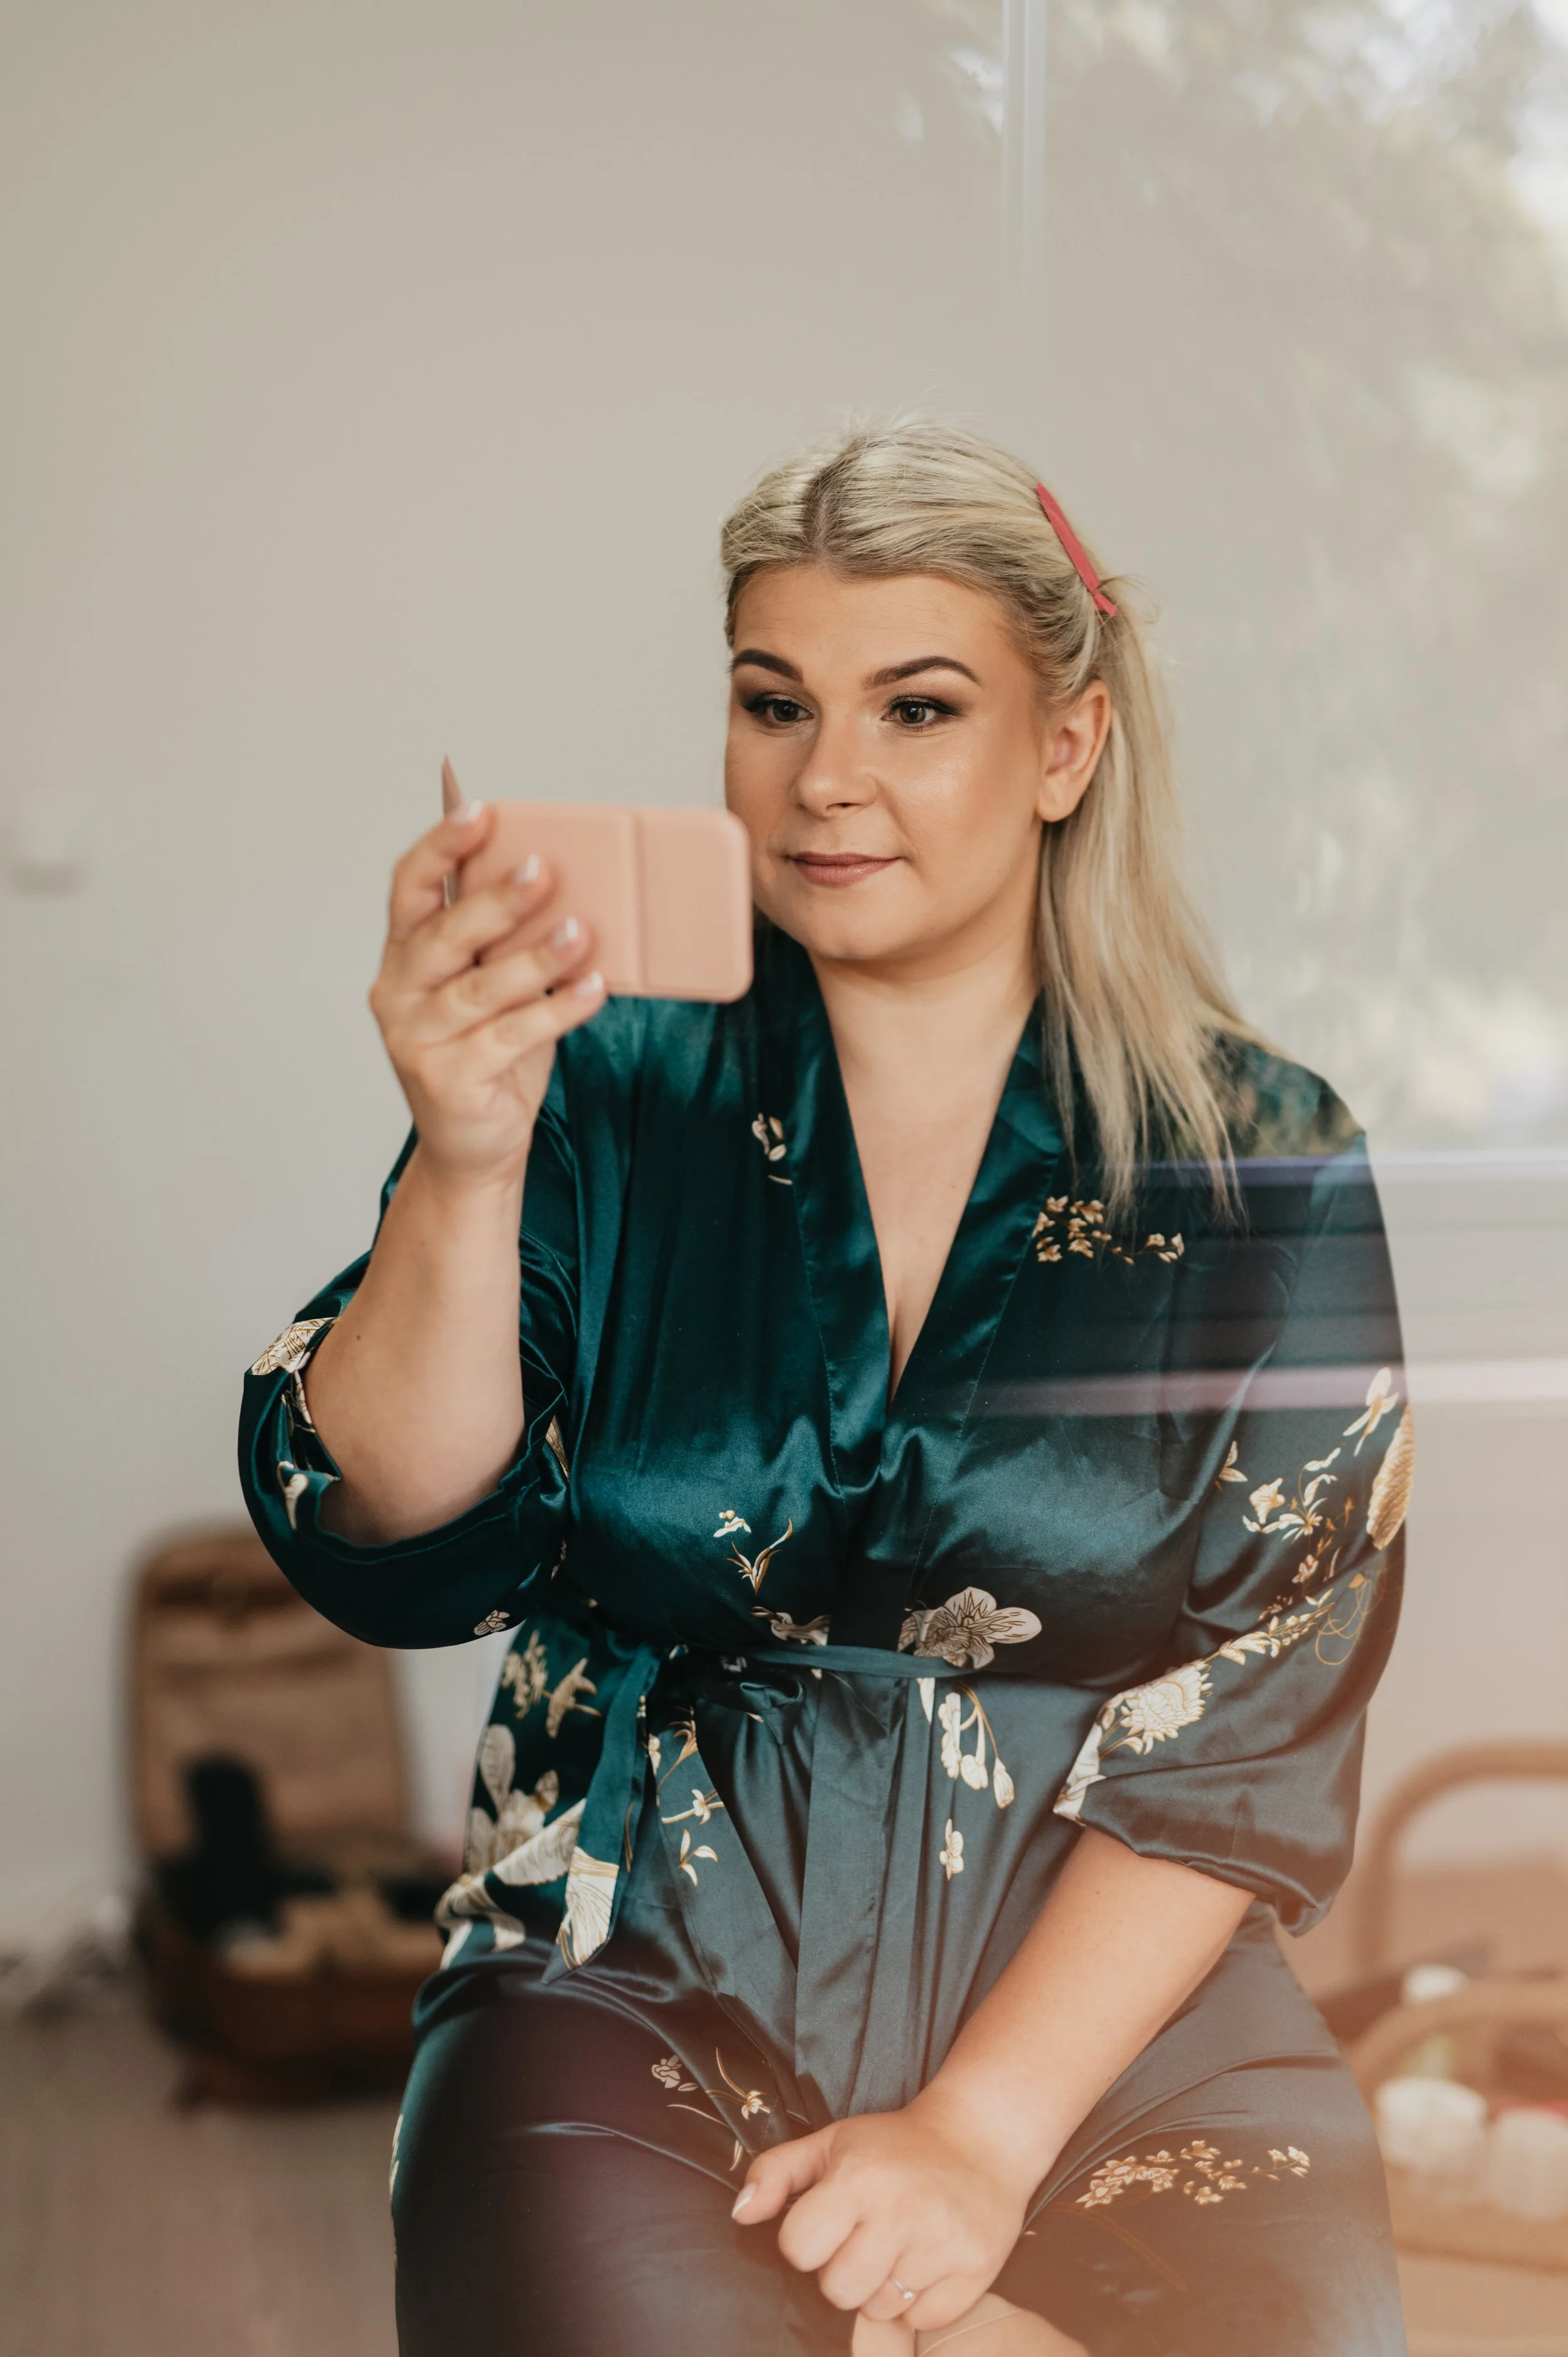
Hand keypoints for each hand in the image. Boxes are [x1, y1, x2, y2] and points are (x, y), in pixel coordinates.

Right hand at [367, 801, 604, 1188]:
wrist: (473, 1147)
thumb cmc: (488, 1057)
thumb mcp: (494, 988)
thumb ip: (508, 943)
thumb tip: (567, 885)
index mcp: (404, 956)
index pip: (410, 888)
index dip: (440, 846)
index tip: (480, 811)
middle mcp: (398, 993)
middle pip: (444, 934)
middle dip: (496, 900)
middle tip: (543, 870)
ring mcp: (416, 1038)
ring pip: (480, 988)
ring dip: (535, 957)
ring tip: (581, 933)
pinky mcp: (448, 1079)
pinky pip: (510, 1036)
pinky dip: (556, 1011)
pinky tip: (592, 990)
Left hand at [733, 2094, 1031, 2333]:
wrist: (981, 2137)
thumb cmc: (895, 2146)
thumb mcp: (832, 2142)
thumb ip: (776, 2172)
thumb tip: (739, 2213)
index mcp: (859, 2176)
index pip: (798, 2249)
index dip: (807, 2238)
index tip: (830, 2219)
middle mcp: (901, 2211)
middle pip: (837, 2290)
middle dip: (843, 2269)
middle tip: (868, 2235)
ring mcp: (941, 2243)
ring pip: (879, 2310)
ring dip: (882, 2287)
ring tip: (901, 2244)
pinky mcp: (976, 2269)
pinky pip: (923, 2319)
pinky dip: (921, 2299)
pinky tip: (929, 2258)